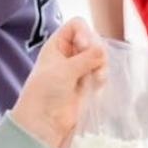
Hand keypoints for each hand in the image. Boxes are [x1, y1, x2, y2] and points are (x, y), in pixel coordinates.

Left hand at [11, 18, 106, 147]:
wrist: (44, 123)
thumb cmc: (46, 93)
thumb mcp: (64, 71)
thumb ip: (86, 58)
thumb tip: (103, 50)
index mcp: (57, 44)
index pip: (77, 25)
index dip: (84, 32)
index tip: (84, 47)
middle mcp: (69, 53)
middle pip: (92, 39)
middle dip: (96, 51)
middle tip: (94, 66)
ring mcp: (79, 68)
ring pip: (100, 56)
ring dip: (101, 66)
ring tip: (97, 79)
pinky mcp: (87, 83)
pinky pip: (101, 72)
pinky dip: (102, 77)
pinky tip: (97, 87)